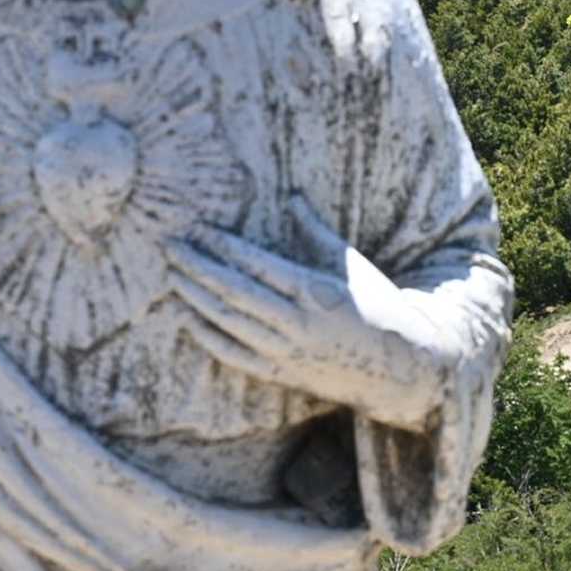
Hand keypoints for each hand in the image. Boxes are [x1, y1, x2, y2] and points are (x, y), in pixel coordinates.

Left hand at [165, 195, 448, 431]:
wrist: (398, 367)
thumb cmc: (378, 306)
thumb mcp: (352, 264)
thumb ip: (316, 232)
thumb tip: (293, 196)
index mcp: (315, 290)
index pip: (258, 265)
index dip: (225, 247)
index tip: (200, 230)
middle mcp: (296, 322)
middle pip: (234, 292)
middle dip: (198, 267)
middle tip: (171, 247)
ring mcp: (286, 351)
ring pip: (229, 322)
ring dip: (196, 298)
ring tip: (172, 276)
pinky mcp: (281, 374)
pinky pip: (234, 355)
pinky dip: (207, 337)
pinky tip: (187, 318)